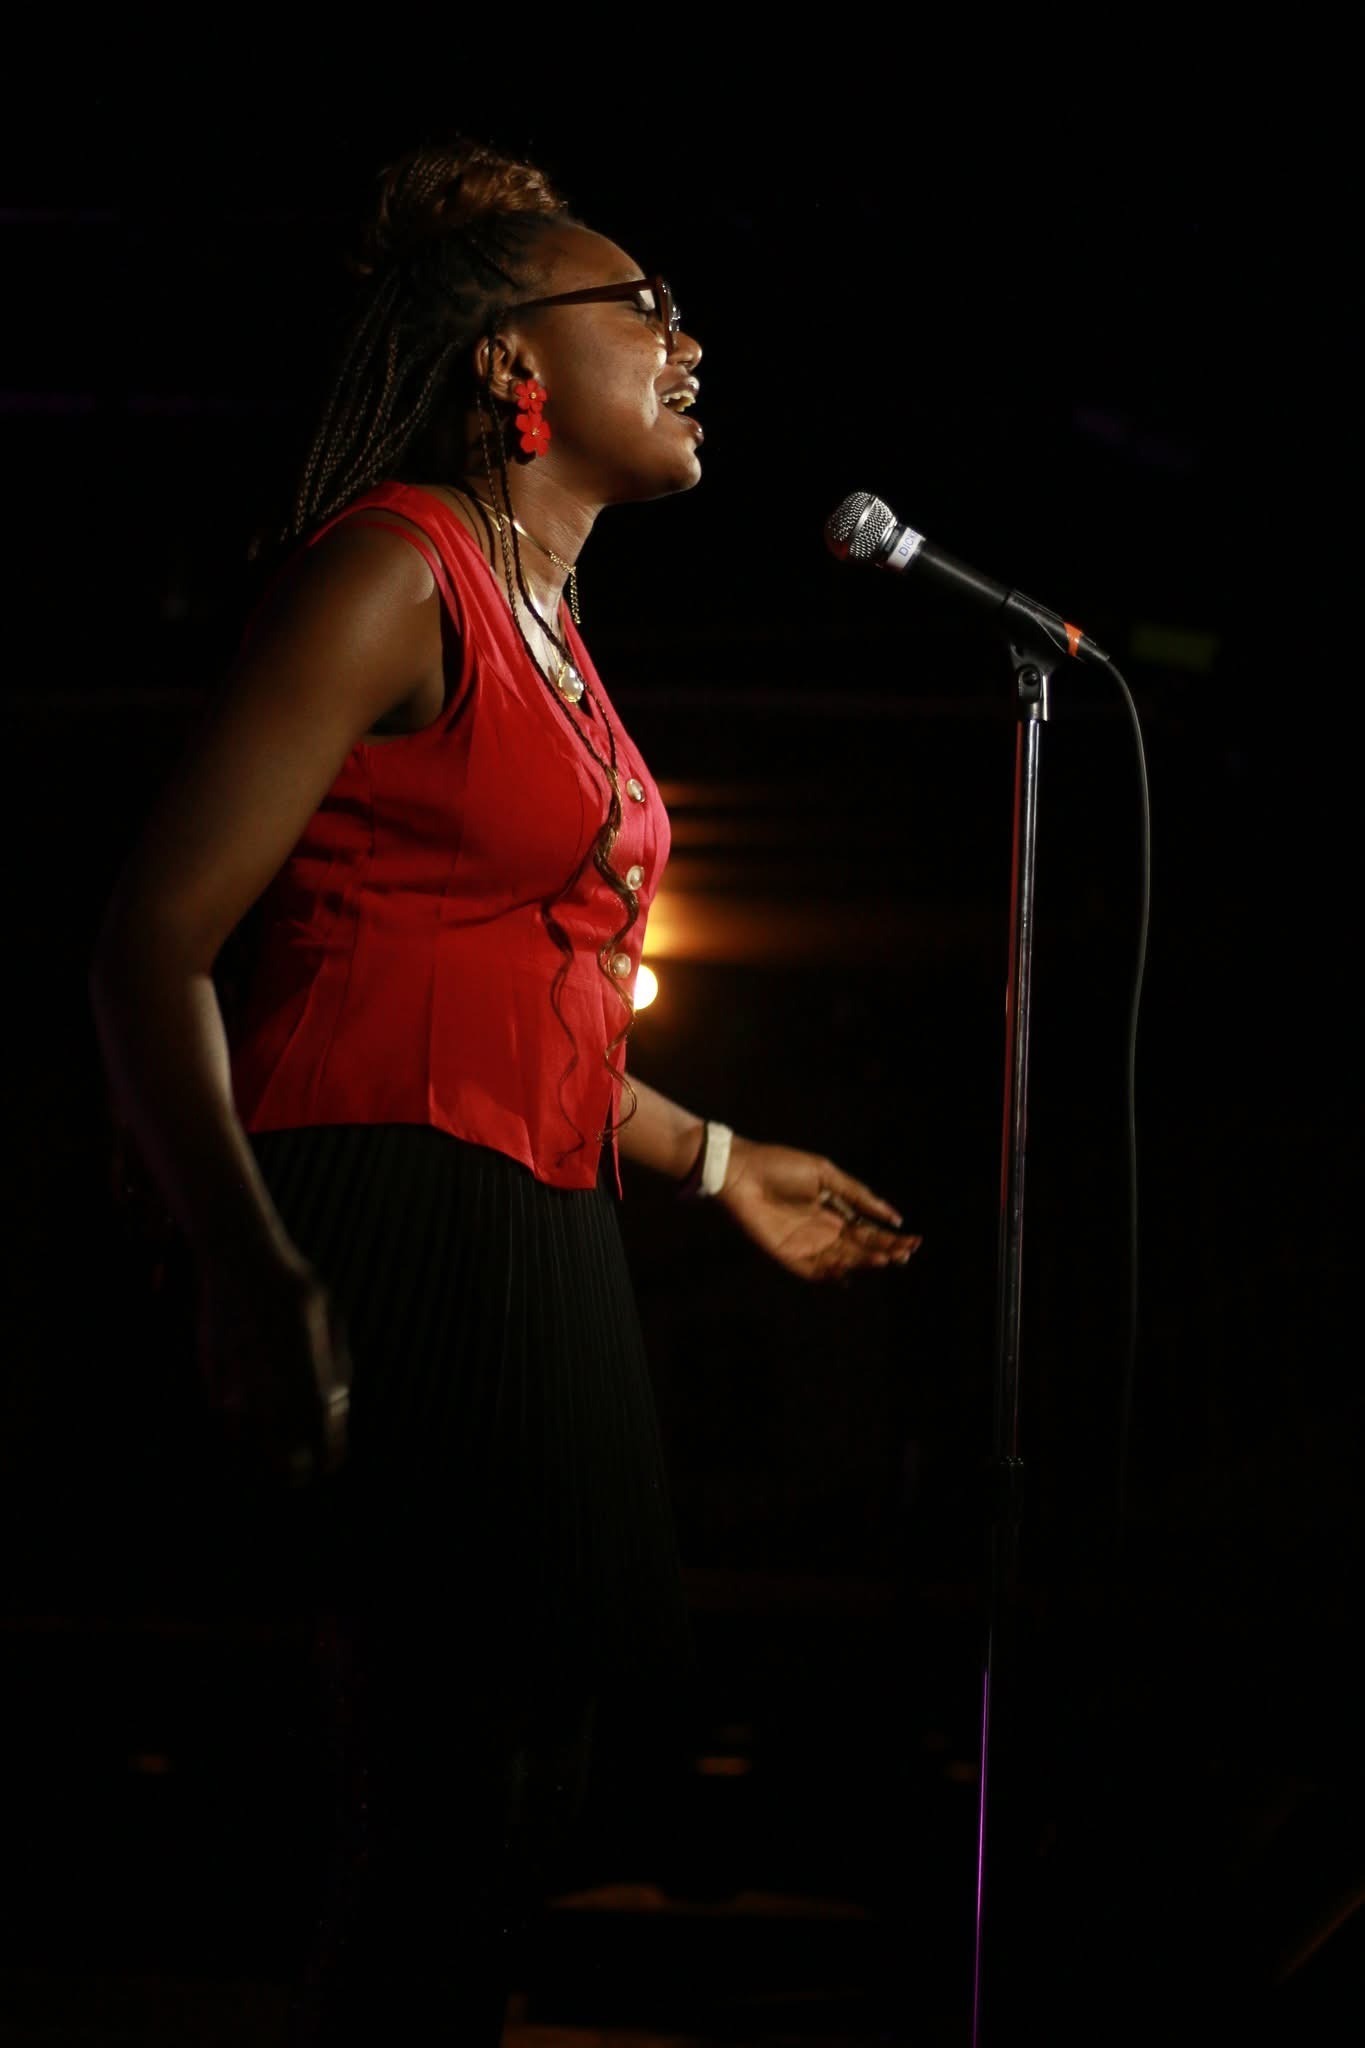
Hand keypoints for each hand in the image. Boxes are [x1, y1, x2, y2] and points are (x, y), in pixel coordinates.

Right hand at [195, 1250, 351, 1487]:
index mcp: (304, 1363)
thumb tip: (339, 1403)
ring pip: (247, 1443)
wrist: (236, 1257)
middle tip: (303, 1473)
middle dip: (295, 1468)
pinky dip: (237, 1436)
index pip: (319, 1428)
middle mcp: (268, 1377)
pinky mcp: (209, 1375)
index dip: (326, 1452)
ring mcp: (234, 1378)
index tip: (330, 1461)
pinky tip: (249, 1437)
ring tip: (276, 1466)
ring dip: (262, 1459)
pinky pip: (223, 1420)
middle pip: (282, 1448)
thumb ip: (337, 1362)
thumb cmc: (291, 1285)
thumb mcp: (328, 1317)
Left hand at [716, 1136, 921, 1283]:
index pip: (869, 1231)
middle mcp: (823, 1232)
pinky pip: (813, 1271)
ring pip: (842, 1262)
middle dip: (884, 1252)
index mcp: (834, 1212)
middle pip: (860, 1249)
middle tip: (905, 1254)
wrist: (740, 1171)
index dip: (890, 1237)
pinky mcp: (786, 1256)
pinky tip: (850, 1272)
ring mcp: (805, 1246)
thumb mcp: (826, 1175)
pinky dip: (831, 1274)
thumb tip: (893, 1216)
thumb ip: (857, 1196)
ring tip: (884, 1259)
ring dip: (863, 1263)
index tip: (914, 1240)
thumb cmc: (781, 1166)